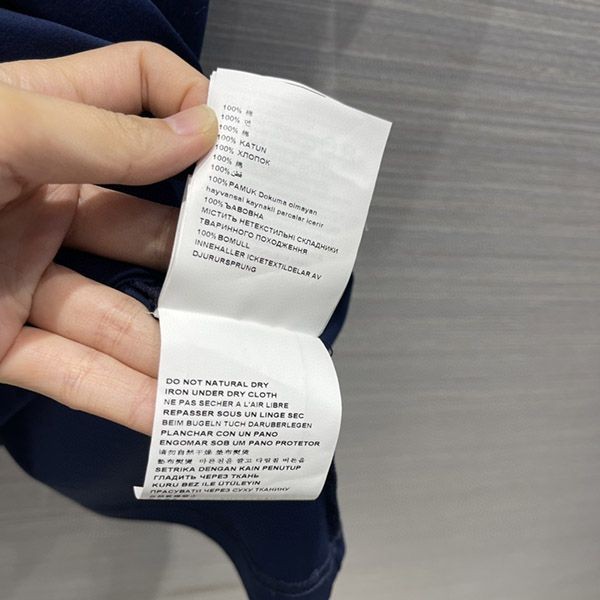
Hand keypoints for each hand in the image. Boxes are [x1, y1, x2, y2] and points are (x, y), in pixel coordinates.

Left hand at [0, 42, 217, 434]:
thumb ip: (97, 134)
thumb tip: (198, 132)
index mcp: (43, 126)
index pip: (138, 90)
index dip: (191, 104)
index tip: (238, 150)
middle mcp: (43, 197)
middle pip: (147, 221)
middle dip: (200, 254)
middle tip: (258, 279)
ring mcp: (23, 273)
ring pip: (117, 312)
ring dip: (169, 345)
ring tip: (228, 365)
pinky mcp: (0, 341)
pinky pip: (72, 370)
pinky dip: (119, 395)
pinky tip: (167, 413)